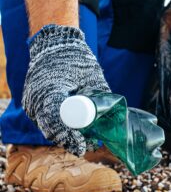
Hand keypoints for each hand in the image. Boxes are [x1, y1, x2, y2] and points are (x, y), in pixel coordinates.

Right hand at [22, 25, 109, 155]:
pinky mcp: (33, 102)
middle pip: (51, 129)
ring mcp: (32, 101)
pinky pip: (43, 120)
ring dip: (63, 137)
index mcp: (51, 90)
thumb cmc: (76, 58)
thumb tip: (117, 114)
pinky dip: (56, 128)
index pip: (58, 120)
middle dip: (69, 141)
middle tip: (87, 146)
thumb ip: (103, 94)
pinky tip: (71, 134)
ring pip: (46, 127)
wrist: (55, 45)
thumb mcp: (93, 75)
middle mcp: (37, 98)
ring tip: (83, 142)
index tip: (82, 145)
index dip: (70, 137)